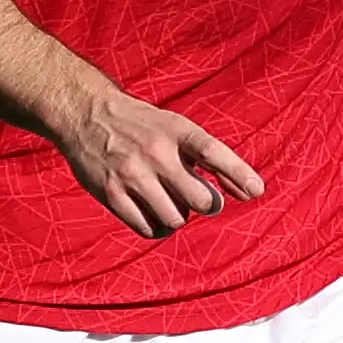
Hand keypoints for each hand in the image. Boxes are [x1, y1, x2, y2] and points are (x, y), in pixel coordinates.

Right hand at [54, 85, 263, 237]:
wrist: (86, 114)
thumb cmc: (142, 126)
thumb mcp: (177, 129)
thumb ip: (213, 159)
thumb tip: (252, 192)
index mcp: (176, 131)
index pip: (214, 152)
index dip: (238, 173)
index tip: (256, 191)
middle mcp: (156, 152)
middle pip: (200, 200)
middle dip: (205, 204)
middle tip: (195, 197)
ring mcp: (133, 174)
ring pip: (176, 219)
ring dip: (178, 216)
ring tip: (166, 200)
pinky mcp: (112, 194)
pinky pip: (149, 229)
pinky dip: (157, 227)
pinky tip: (152, 212)